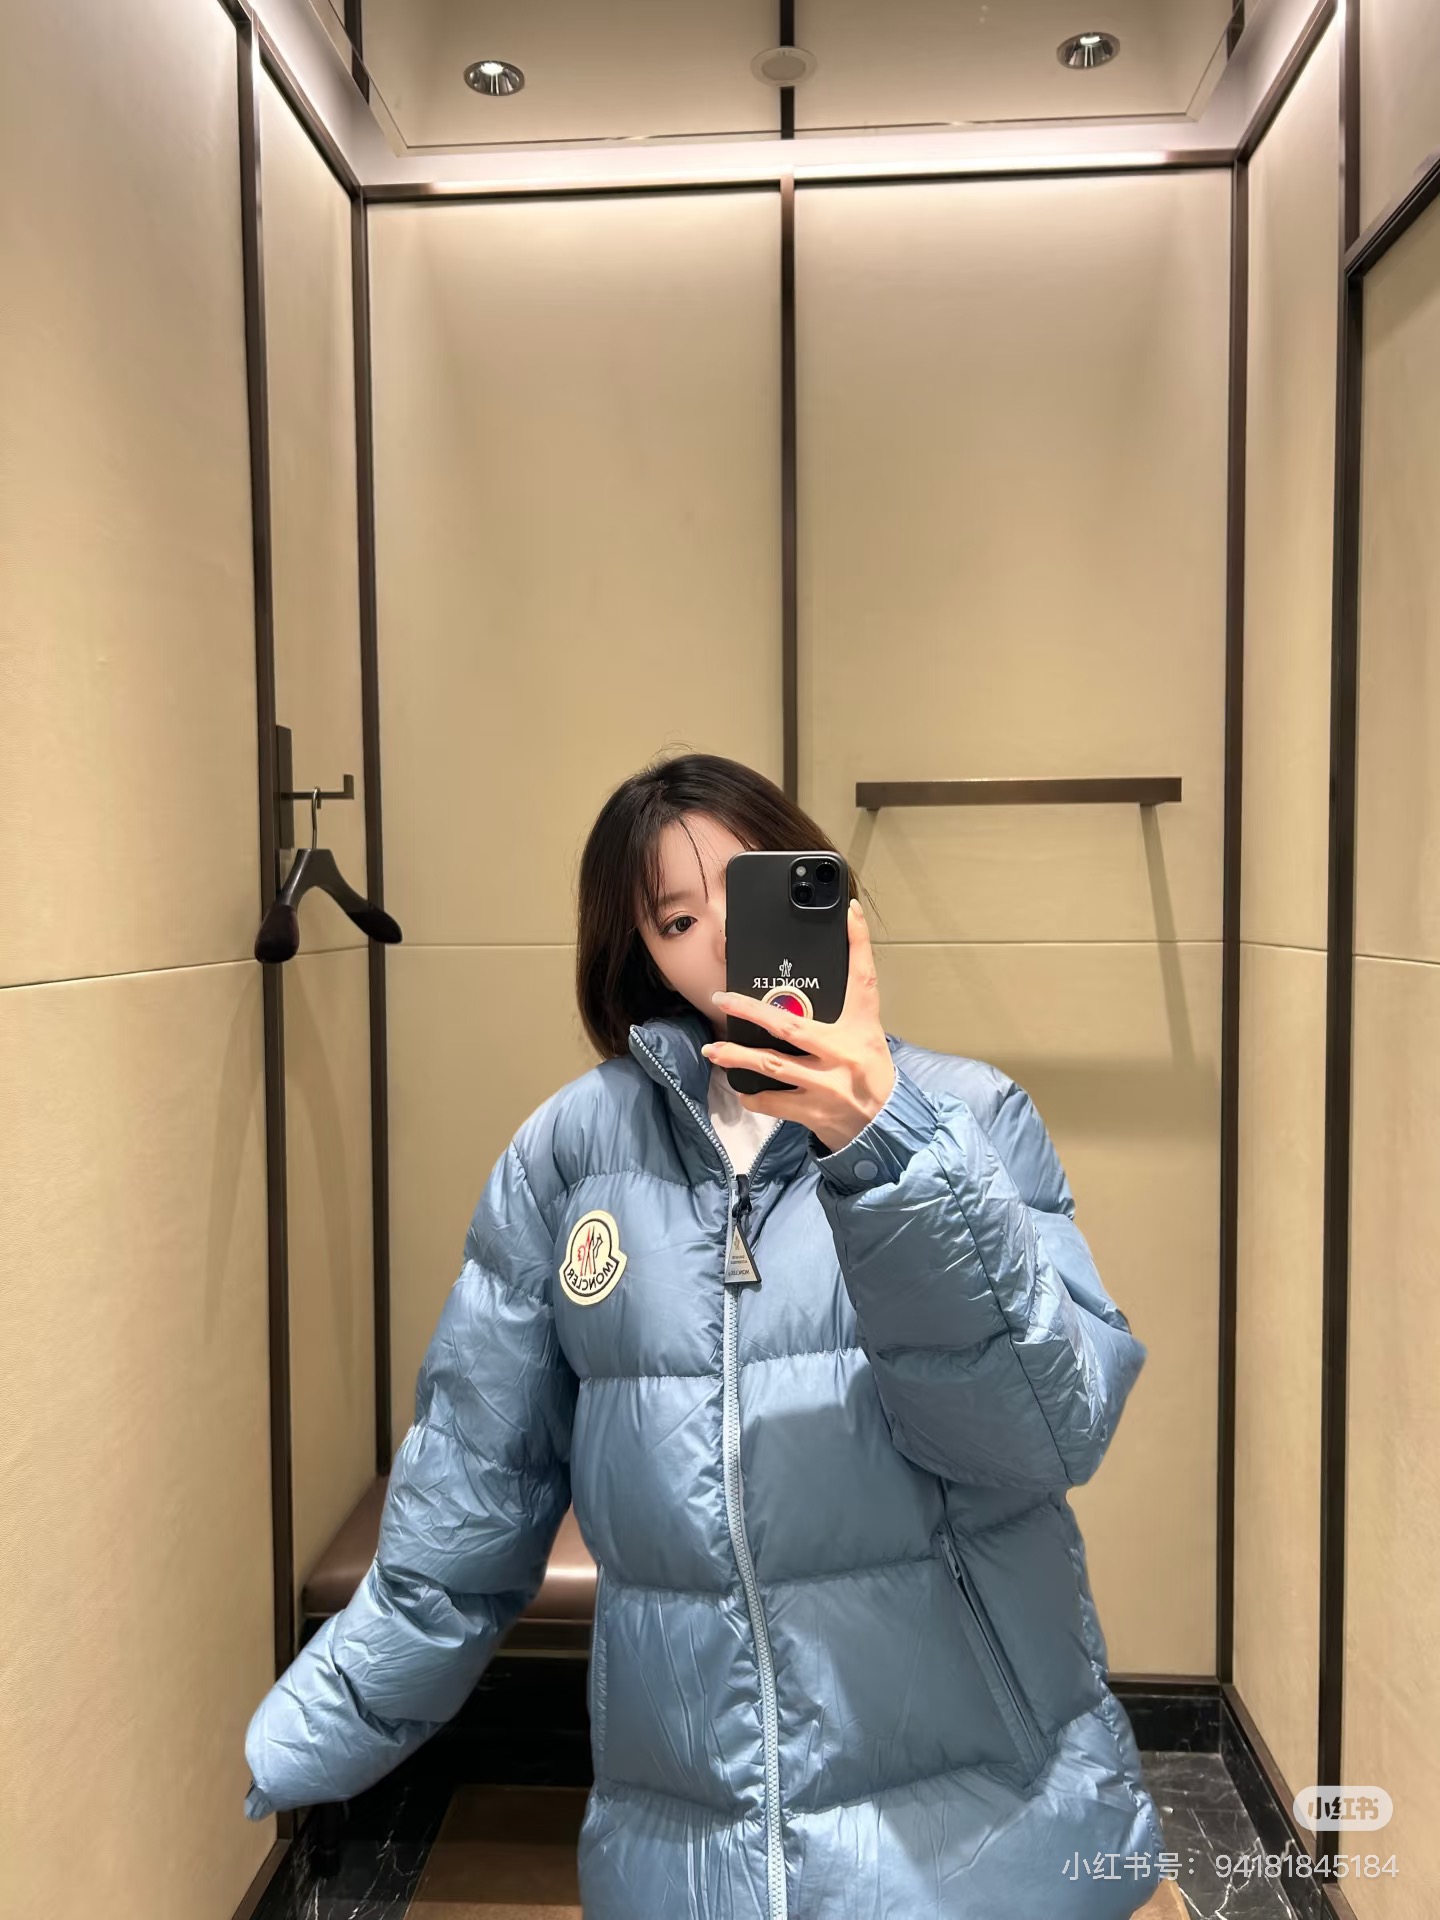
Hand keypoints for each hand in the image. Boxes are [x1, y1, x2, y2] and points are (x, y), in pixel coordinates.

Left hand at [701, 897, 896, 1154]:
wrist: (887, 1128)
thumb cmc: (872, 1076)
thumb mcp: (867, 1038)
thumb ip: (843, 1014)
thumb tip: (803, 991)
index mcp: (860, 1029)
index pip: (863, 980)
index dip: (858, 943)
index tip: (849, 910)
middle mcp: (842, 1054)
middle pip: (789, 1026)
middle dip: (750, 1011)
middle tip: (720, 999)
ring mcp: (825, 1085)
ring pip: (771, 1065)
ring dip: (737, 1056)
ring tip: (712, 1049)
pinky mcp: (812, 1112)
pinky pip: (772, 1102)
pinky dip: (753, 1095)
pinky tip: (739, 1088)